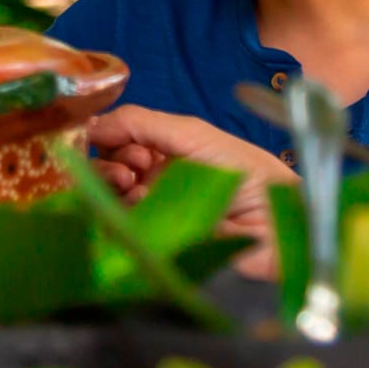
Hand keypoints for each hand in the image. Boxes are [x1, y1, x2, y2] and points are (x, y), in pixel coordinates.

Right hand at [87, 106, 298, 277]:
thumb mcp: (193, 134)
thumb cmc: (244, 171)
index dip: (109, 136)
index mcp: (164, 152)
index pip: (117, 140)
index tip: (116, 138)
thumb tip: (91, 125)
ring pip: (107, 197)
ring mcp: (153, 214)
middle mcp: (153, 182)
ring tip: (131, 183)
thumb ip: (143, 123)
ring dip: (110, 182)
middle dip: (107, 161)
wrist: (277, 222)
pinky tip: (137, 205)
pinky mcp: (155, 244)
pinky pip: (120, 229)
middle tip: (130, 168)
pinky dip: (117, 212)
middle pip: (106, 167)